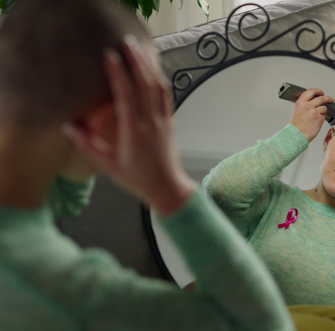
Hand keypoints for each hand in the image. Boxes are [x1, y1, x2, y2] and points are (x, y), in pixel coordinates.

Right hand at [62, 36, 194, 215]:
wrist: (166, 186)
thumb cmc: (136, 178)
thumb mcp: (107, 164)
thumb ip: (87, 144)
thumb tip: (68, 125)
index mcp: (134, 130)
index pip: (126, 95)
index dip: (118, 74)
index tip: (109, 56)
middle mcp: (150, 121)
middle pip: (145, 84)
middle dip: (136, 61)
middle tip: (126, 43)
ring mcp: (163, 120)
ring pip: (158, 87)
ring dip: (149, 66)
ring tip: (139, 49)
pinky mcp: (169, 121)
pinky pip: (166, 95)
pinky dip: (159, 79)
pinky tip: (153, 68)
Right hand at [289, 88, 334, 142]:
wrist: (296, 135)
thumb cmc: (296, 125)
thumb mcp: (297, 110)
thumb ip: (304, 104)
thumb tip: (313, 101)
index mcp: (300, 102)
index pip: (312, 91)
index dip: (318, 91)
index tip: (321, 93)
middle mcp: (307, 105)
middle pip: (322, 98)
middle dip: (328, 98)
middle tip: (331, 99)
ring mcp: (314, 112)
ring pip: (324, 107)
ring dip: (323, 111)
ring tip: (317, 117)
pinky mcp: (319, 119)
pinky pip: (324, 116)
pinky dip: (321, 118)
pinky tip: (316, 122)